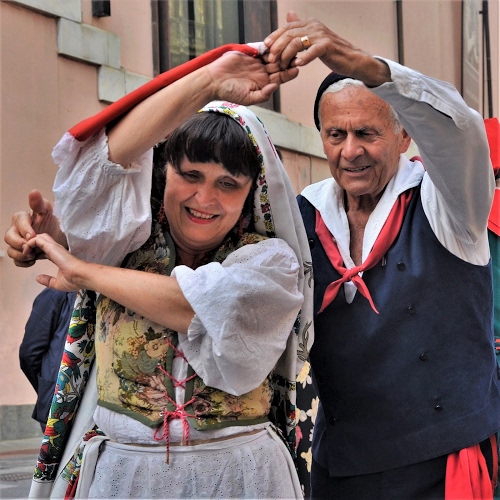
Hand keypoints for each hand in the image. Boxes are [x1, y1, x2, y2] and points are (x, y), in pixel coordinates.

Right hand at [4, 190, 67, 267]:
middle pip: (9, 237)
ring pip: (10, 250)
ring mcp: (17, 242)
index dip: (25, 230)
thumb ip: (39, 203)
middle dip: (19, 244)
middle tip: (31, 248)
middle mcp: (16, 230)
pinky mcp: (21, 253)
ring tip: (33, 256)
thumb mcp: (48, 211)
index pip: (18, 222)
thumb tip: (34, 192)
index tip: (33, 236)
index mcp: (21, 218)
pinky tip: (33, 261)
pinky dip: (23, 263)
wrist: (58, 236)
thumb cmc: (51, 221)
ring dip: (21, 255)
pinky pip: (16, 260)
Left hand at [28, 233, 83, 291]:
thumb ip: (47, 280)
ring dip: (29, 243)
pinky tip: (27, 253)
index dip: (35, 253)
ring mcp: (54, 247)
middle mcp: (56, 250)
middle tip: (27, 256)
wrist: (81, 276)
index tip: (31, 261)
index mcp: (58, 256)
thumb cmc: (74, 280)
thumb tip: (38, 278)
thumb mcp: (57, 283)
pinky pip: (35, 239)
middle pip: (41, 240)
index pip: (44, 249)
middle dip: (31, 246)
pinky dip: (28, 244)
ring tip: (26, 254)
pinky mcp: (51, 246)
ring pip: (38, 237)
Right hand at [207, 52, 297, 104]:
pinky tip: (276, 43)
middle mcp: (263, 72)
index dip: (289, 73)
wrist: (214, 80)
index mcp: (264, 84)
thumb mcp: (248, 98)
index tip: (296, 68)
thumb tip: (275, 86)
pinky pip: (263, 48)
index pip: (281, 78)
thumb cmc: (230, 92)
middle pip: (280, 65)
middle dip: (288, 60)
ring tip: (289, 46)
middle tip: (297, 54)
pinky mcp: (250, 53)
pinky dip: (270, 45)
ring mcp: (257, 62)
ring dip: (281, 51)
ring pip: (273, 55)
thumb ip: (263, 95)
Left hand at [264, 12, 389, 86]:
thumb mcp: (313, 38)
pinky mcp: (327, 46)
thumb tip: (289, 15)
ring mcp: (321, 35)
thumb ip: (301, 29)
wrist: (351, 59)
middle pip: (289, 34)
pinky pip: (311, 51)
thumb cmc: (331, 52)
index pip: (287, 27)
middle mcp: (314, 26)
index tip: (266, 46)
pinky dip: (303, 58)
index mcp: (309, 24)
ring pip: (297, 42)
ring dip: (286, 55)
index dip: (275, 36)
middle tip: (271, 59)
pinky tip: (297, 65)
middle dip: (277, 47)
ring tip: (282, 66)